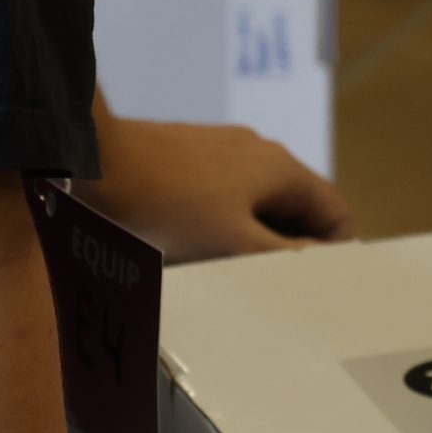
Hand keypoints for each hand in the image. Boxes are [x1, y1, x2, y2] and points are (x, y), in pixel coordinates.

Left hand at [88, 116, 352, 261]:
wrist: (94, 158)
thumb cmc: (171, 205)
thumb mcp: (236, 243)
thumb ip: (289, 256)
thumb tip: (328, 260)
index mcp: (283, 169)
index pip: (336, 211)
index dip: (337, 250)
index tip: (318, 284)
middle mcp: (261, 151)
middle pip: (298, 207)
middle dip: (294, 245)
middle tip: (275, 283)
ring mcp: (224, 148)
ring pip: (260, 201)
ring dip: (258, 235)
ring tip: (234, 268)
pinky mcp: (190, 152)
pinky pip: (227, 193)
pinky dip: (227, 219)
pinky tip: (199, 242)